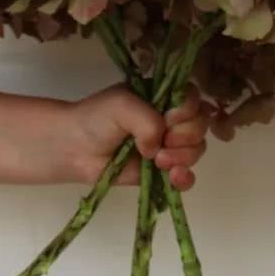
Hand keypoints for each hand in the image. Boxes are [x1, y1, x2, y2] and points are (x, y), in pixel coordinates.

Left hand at [63, 84, 207, 190]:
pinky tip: (173, 178)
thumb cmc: (96, 118)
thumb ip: (148, 121)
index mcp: (163, 97)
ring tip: (157, 161)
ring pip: (197, 150)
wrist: (74, 148)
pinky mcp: (162, 171)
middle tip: (163, 142)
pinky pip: (187, 177)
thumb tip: (158, 150)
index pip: (193, 99)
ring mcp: (168, 146)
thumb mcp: (123, 105)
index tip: (169, 118)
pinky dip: (185, 178)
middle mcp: (170, 120)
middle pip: (200, 126)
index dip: (187, 111)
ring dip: (183, 157)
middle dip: (185, 136)